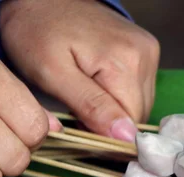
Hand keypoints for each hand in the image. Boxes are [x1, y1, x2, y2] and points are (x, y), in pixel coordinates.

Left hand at [0, 0, 159, 141]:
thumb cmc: (35, 33)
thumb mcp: (52, 74)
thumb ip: (91, 106)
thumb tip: (126, 136)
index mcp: (125, 61)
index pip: (130, 123)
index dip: (104, 133)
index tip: (76, 126)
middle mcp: (145, 55)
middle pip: (137, 115)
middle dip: (108, 122)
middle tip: (76, 110)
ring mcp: (148, 51)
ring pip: (139, 106)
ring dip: (114, 111)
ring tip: (85, 96)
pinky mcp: (146, 51)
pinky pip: (138, 91)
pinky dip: (118, 97)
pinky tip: (97, 87)